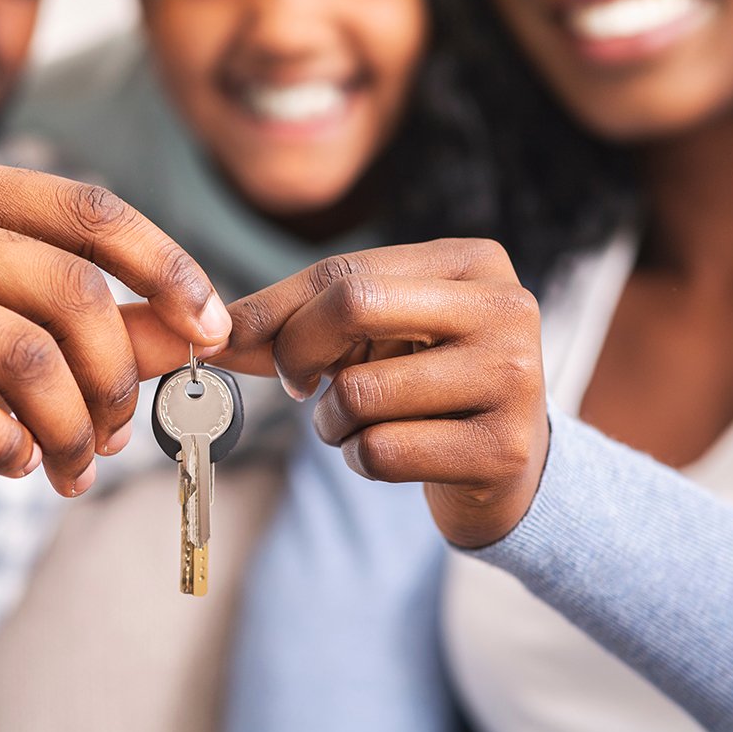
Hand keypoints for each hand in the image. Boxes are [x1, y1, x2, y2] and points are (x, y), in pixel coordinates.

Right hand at [0, 156, 231, 506]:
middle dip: (114, 379)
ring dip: (69, 429)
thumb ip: (106, 325)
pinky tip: (15, 464)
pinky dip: (8, 449)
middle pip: (67, 293)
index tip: (214, 333)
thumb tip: (204, 337)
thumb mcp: (13, 329)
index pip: (90, 211)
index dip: (167, 269)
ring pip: (22, 358)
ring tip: (73, 468)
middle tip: (117, 436)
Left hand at [221, 239, 548, 548]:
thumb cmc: (427, 386)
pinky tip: (391, 455)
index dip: (274, 309)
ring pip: (360, 393)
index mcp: (472, 261)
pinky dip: (360, 460)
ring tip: (360, 425)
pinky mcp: (503, 449)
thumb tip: (218, 332)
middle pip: (353, 306)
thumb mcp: (377, 336)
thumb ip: (303, 321)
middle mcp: (506, 307)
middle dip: (295, 352)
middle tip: (295, 385)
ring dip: (332, 422)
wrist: (509, 470)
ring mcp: (513, 378)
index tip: (230, 340)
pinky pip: (382, 452)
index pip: (346, 271)